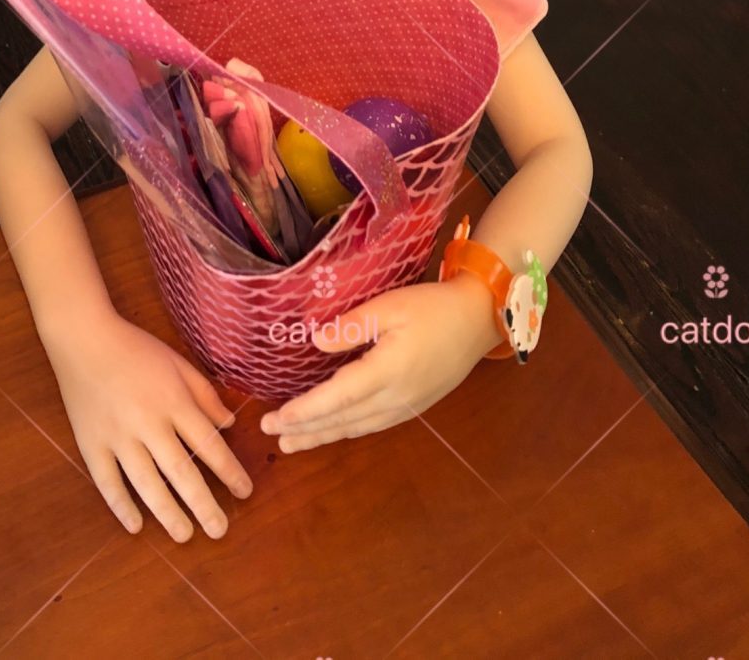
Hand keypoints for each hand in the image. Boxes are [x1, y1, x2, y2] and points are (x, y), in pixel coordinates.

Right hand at [47, 313, 252, 541]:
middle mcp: (147, 423)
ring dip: (168, 513)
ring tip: (185, 535)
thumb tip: (229, 425)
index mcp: (173, 401)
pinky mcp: (91, 444)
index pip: (208, 444)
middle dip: (203, 504)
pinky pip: (107, 482)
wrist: (84, 339)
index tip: (244, 492)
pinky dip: (121, 507)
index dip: (229, 471)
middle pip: (180, 472)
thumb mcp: (178, 363)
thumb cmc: (136, 349)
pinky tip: (135, 525)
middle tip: (220, 531)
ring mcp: (117, 436)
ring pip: (146, 484)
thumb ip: (204, 395)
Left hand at [259, 276, 500, 451]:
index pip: (337, 398)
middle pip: (342, 420)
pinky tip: (332, 431)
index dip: (304, 411)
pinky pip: (371, 425)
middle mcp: (395, 398)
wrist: (479, 319)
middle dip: (304, 429)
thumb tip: (317, 342)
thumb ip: (352, 326)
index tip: (275, 418)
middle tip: (270, 433)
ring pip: (355, 428)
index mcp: (388, 371)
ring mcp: (406, 407)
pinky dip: (345, 431)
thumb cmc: (433, 307)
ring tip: (290, 443)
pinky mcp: (413, 407)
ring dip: (321, 436)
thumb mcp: (390, 305)